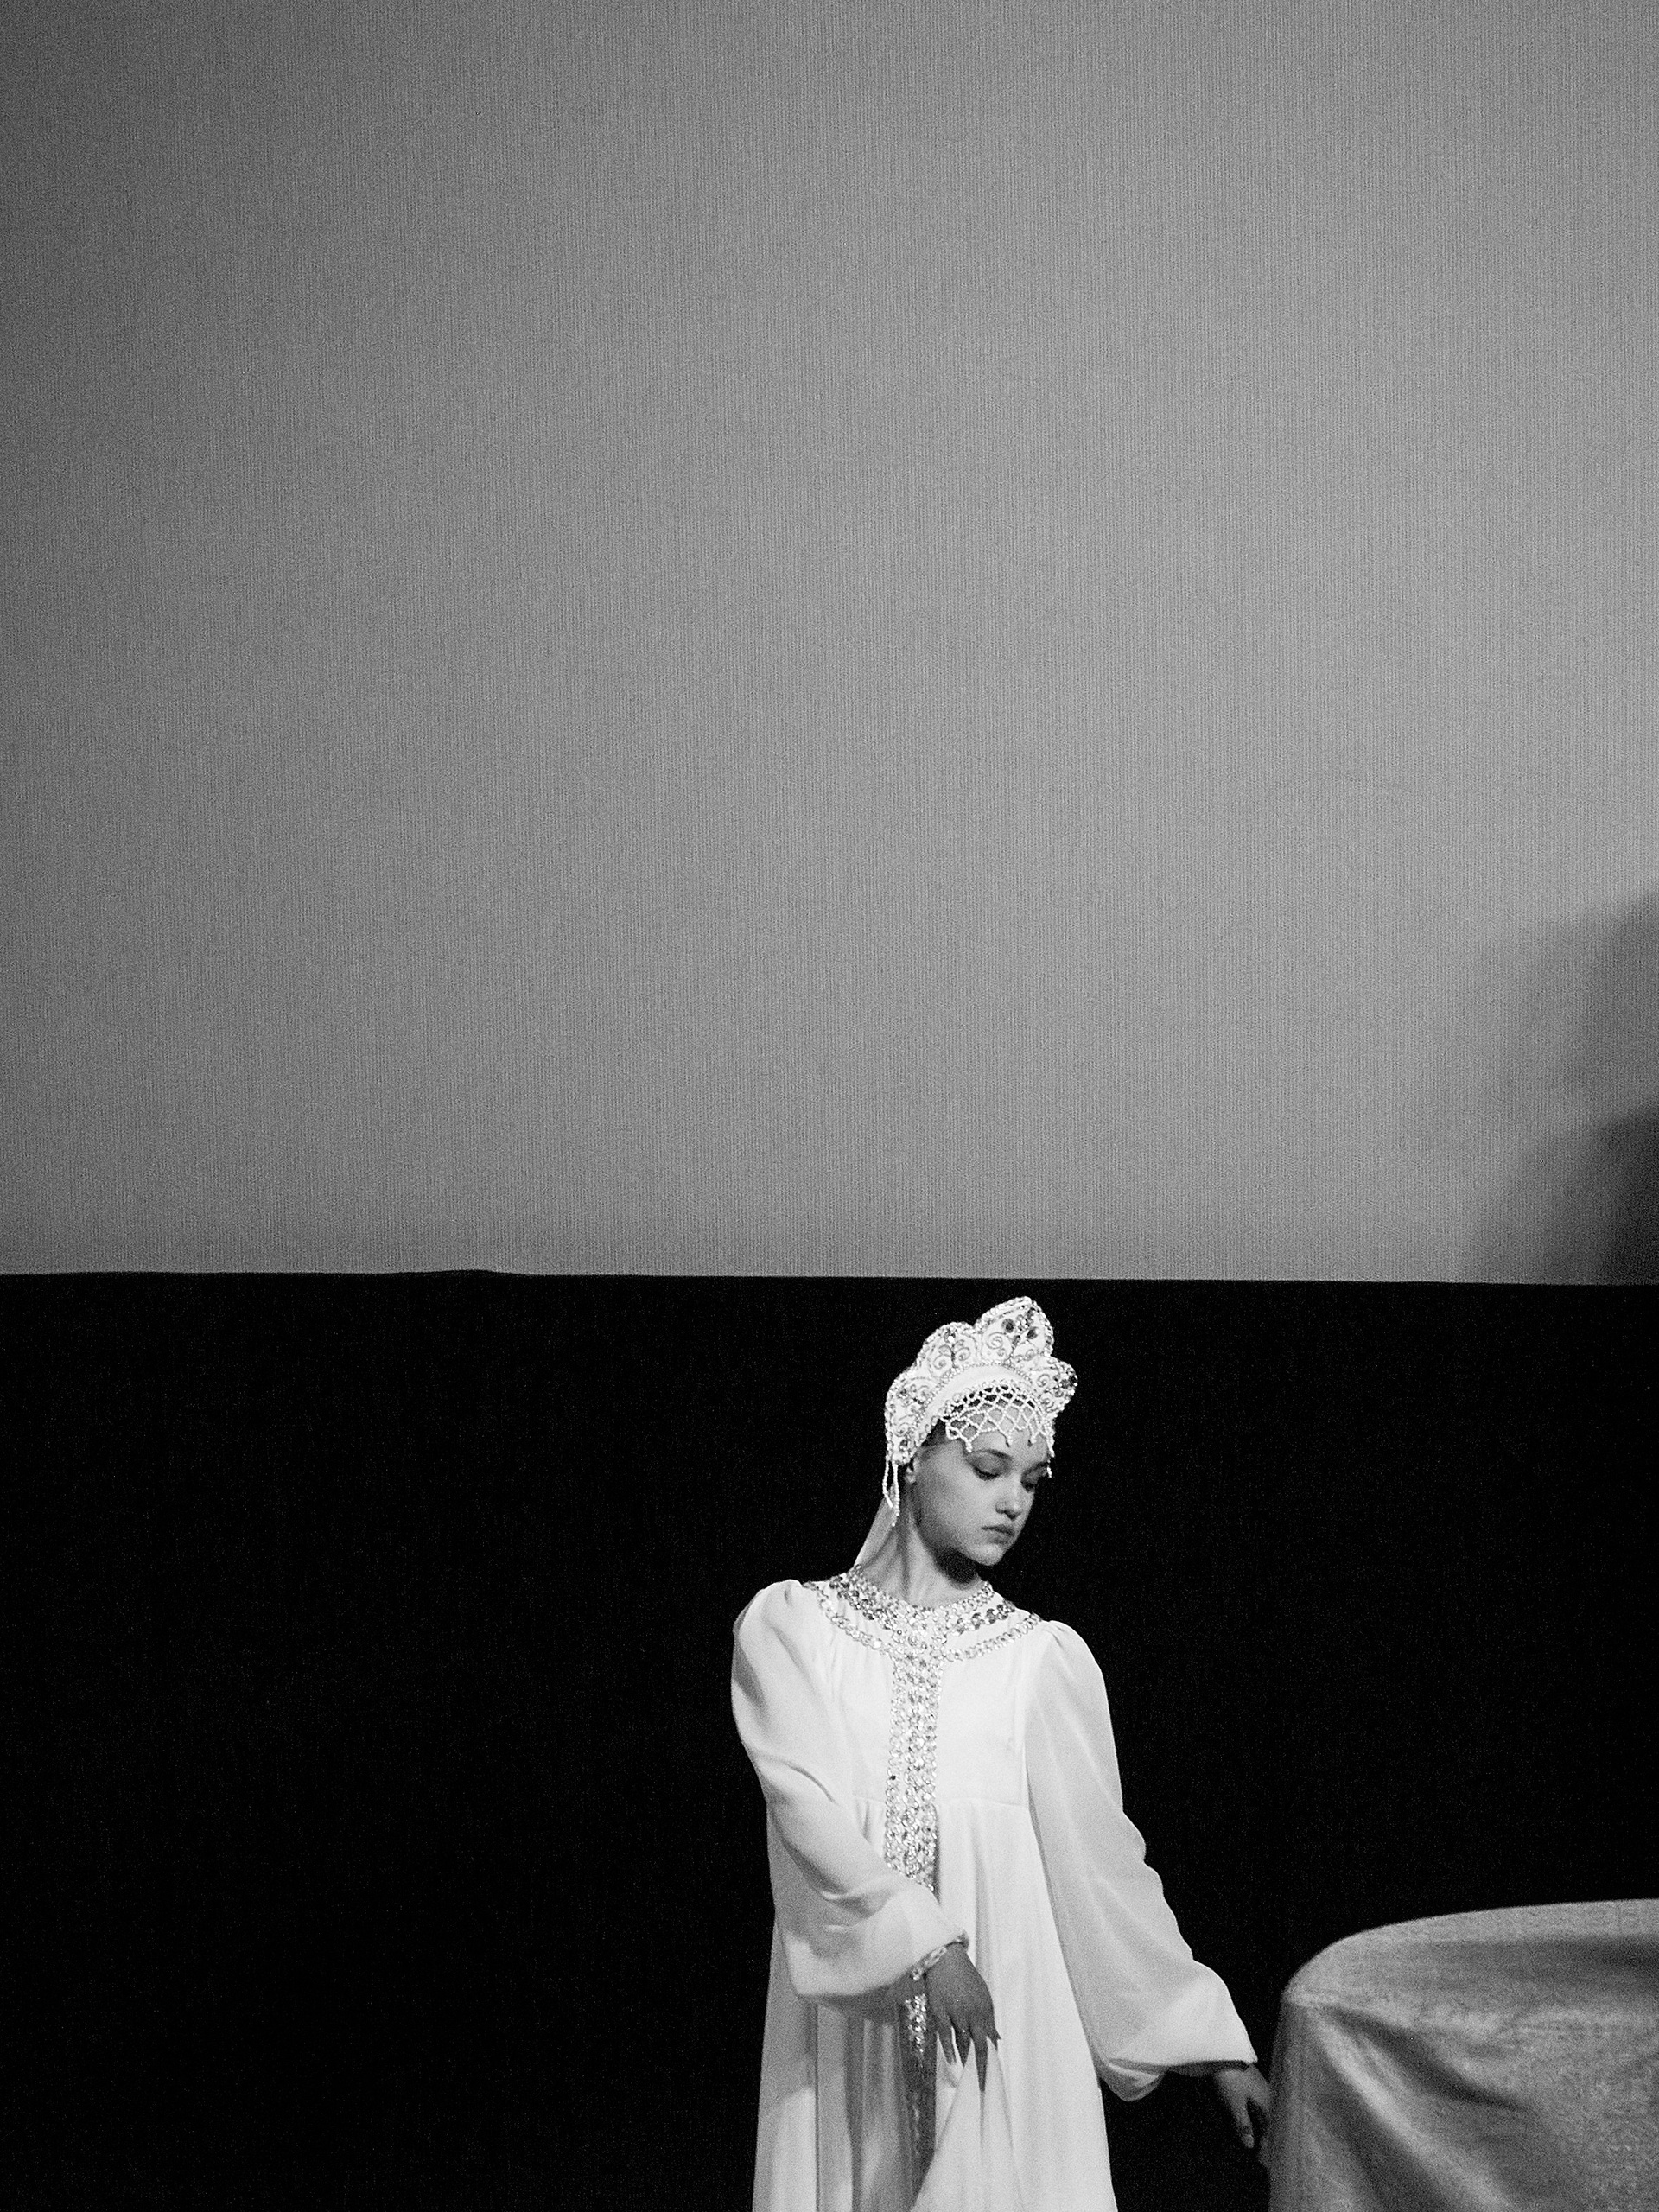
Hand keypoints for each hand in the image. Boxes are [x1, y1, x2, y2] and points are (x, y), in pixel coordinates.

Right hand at [920, 1943, 999, 2088]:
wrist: (946, 1957)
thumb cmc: (965, 1978)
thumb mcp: (982, 1996)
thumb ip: (989, 2020)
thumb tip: (998, 2040)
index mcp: (986, 2008)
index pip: (991, 2040)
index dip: (991, 2060)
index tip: (991, 2076)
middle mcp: (974, 2011)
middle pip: (980, 2045)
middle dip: (982, 2068)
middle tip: (983, 2086)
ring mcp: (957, 2011)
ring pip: (963, 2042)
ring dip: (967, 2062)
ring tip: (969, 2079)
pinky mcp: (940, 2010)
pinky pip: (946, 2034)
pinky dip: (950, 2049)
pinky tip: (953, 2063)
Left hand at [1209, 2062, 1270, 2165]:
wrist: (1224, 2049)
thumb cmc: (1230, 2077)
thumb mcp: (1234, 2103)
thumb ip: (1243, 2126)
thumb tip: (1251, 2147)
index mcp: (1268, 2106)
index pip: (1271, 2135)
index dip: (1267, 2151)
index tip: (1264, 2166)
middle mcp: (1269, 2100)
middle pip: (1270, 2127)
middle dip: (1266, 2143)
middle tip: (1262, 2161)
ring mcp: (1263, 2093)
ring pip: (1265, 2119)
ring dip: (1262, 2132)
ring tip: (1259, 2148)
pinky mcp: (1255, 2088)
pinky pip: (1260, 2111)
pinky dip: (1257, 2121)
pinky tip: (1253, 2127)